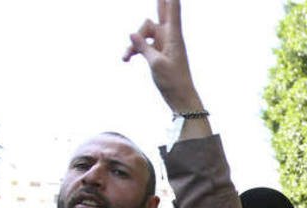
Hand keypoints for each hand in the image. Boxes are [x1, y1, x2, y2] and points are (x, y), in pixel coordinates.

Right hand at [124, 0, 211, 140]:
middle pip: (161, 13)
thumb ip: (143, 47)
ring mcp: (163, 44)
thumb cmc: (173, 82)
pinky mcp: (157, 52)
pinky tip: (126, 59)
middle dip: (160, 2)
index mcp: (174, 36)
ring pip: (145, 31)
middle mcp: (169, 37)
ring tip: (125, 56)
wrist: (180, 98)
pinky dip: (134, 50)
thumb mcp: (156, 64)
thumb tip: (131, 33)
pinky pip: (142, 45)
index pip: (173, 11)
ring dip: (134, 42)